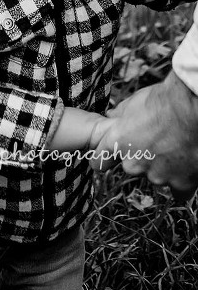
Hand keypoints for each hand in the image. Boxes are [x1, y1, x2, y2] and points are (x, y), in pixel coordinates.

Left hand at [92, 71, 197, 201]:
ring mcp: (157, 176)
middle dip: (141, 156)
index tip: (109, 158)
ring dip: (163, 165)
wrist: (190, 108)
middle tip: (155, 140)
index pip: (99, 161)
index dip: (106, 158)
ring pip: (156, 175)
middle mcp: (133, 164)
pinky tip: (186, 165)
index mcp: (117, 143)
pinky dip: (181, 179)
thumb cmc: (162, 101)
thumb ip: (119, 115)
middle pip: (132, 166)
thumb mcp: (132, 102)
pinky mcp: (180, 184)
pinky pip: (177, 189)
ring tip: (174, 145)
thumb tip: (111, 116)